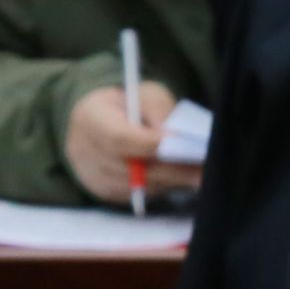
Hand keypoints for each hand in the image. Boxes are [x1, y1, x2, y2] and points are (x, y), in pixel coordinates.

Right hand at [63, 82, 203, 204]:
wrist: (96, 119)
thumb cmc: (126, 103)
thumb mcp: (144, 93)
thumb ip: (159, 111)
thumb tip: (177, 138)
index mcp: (89, 118)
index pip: (119, 139)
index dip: (152, 145)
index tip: (183, 145)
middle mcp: (84, 151)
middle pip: (132, 169)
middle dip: (173, 169)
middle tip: (206, 169)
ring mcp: (92, 176)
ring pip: (139, 186)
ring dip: (172, 181)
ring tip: (201, 174)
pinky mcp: (104, 192)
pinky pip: (138, 195)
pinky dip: (162, 187)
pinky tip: (181, 178)